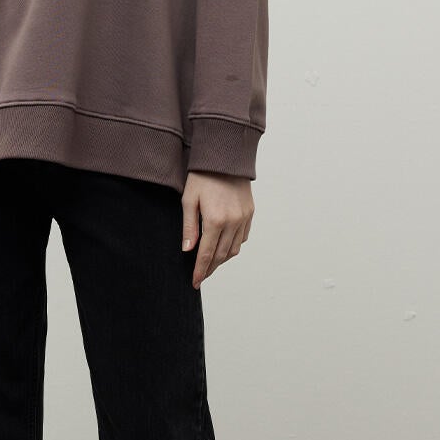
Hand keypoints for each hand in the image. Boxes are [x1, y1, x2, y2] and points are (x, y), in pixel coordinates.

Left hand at [181, 171, 253, 289]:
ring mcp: (244, 218)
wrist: (225, 157)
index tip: (195, 282)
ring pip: (234, 249)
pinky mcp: (250, 213)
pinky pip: (242, 237)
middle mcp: (233, 222)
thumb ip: (189, 227)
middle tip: (200, 276)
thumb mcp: (189, 200)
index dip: (200, 270)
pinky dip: (233, 246)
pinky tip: (223, 247)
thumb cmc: (202, 176)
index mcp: (215, 220)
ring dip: (222, 259)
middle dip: (210, 268)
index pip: (207, 254)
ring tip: (210, 264)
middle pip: (222, 255)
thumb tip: (188, 250)